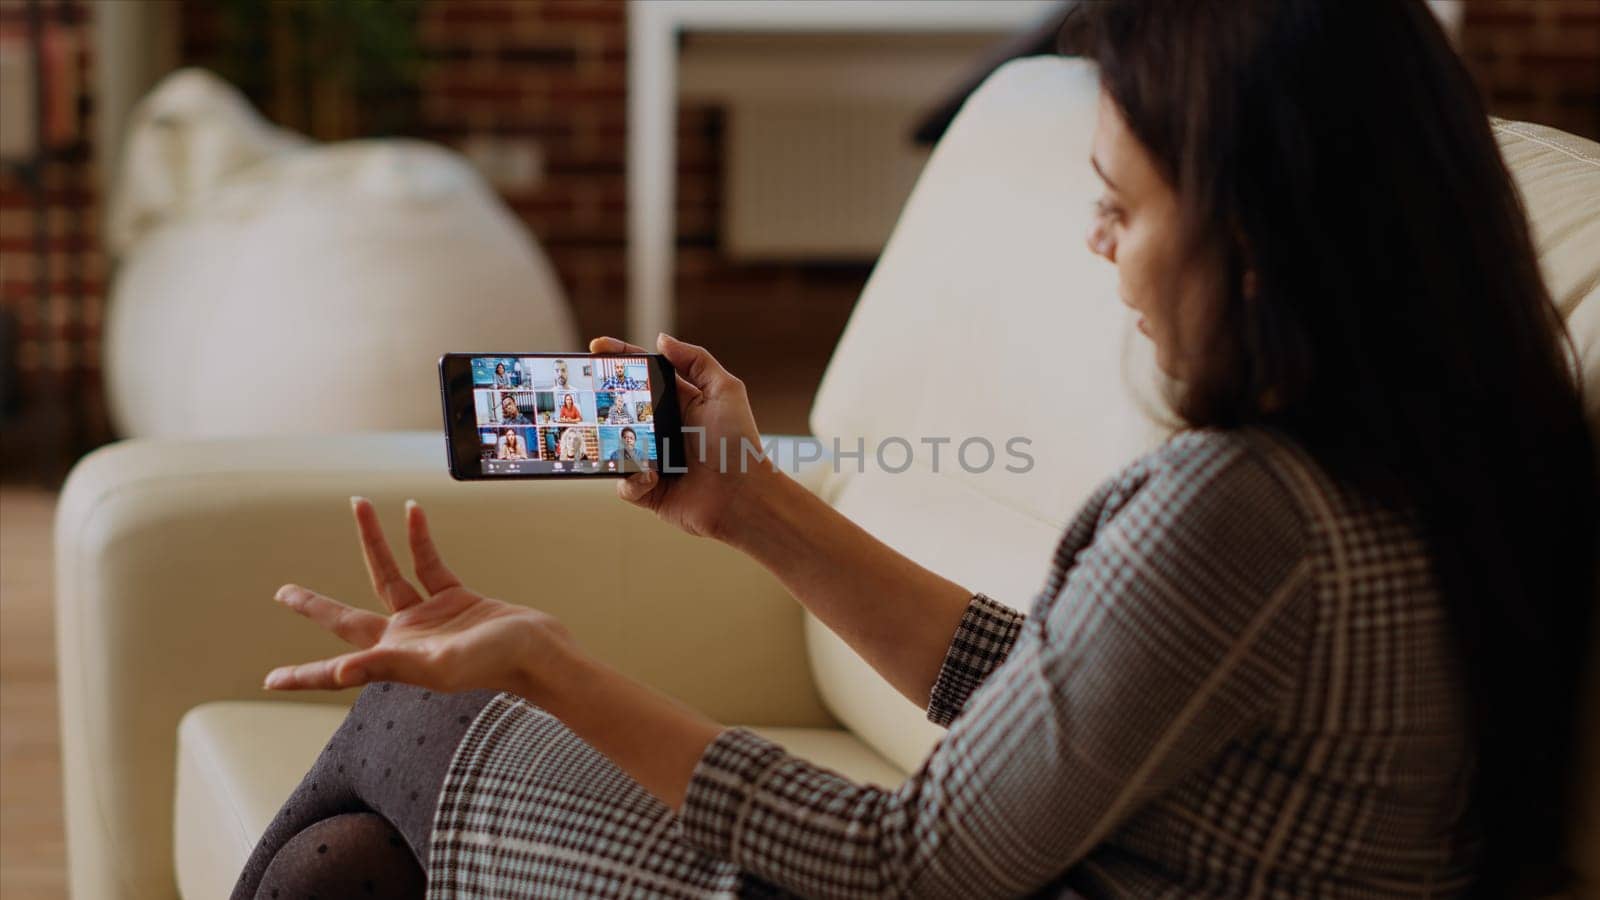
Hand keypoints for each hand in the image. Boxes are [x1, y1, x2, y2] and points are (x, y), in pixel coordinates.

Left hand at [263, 498, 573, 696]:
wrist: (541, 651)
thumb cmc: (495, 665)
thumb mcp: (440, 667)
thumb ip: (390, 667)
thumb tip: (340, 673)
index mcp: (395, 661)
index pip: (338, 668)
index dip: (304, 675)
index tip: (270, 680)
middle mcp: (405, 640)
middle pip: (347, 618)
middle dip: (314, 606)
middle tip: (283, 594)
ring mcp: (428, 618)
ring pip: (388, 575)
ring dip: (373, 540)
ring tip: (359, 503)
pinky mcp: (455, 599)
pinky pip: (428, 562)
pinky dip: (421, 537)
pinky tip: (412, 511)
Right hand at [590, 333, 773, 539]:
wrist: (744, 495)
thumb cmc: (739, 443)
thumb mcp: (725, 390)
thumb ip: (697, 360)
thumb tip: (660, 339)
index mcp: (678, 403)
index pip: (642, 375)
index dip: (619, 358)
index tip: (596, 346)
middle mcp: (662, 430)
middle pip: (621, 409)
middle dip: (603, 402)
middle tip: (590, 395)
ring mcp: (652, 460)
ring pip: (615, 447)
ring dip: (614, 444)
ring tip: (626, 442)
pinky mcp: (649, 491)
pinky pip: (625, 484)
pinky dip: (633, 480)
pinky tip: (652, 476)